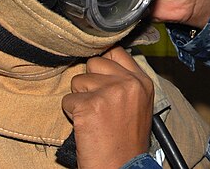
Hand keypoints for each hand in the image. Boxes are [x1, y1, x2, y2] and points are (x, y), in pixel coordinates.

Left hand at [62, 47, 153, 168]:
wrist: (121, 168)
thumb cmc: (127, 142)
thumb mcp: (139, 105)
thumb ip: (125, 82)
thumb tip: (102, 62)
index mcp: (142, 82)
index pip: (116, 52)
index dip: (103, 63)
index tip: (99, 76)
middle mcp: (127, 83)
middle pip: (94, 62)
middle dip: (89, 81)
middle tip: (97, 103)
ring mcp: (108, 93)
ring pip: (78, 81)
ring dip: (79, 99)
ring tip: (93, 118)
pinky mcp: (88, 106)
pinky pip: (67, 101)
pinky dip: (71, 114)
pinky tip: (85, 127)